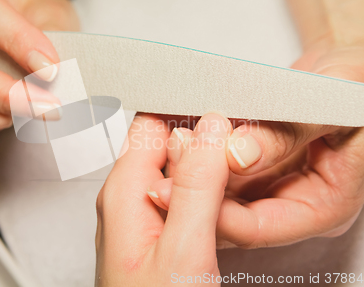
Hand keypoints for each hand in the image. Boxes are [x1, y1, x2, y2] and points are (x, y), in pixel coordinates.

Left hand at [96, 113, 230, 285]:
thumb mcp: (182, 249)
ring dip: (211, 174)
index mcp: (125, 190)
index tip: (227, 122)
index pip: (153, 122)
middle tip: (238, 162)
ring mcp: (144, 217)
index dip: (191, 114)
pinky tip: (226, 211)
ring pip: (182, 172)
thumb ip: (197, 185)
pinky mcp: (160, 234)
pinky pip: (186, 198)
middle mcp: (130, 199)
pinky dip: (209, 197)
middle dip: (206, 147)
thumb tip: (212, 128)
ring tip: (234, 192)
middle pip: (169, 145)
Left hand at [147, 44, 363, 247]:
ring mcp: (270, 189)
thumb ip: (288, 131)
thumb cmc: (356, 86)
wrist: (349, 72)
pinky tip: (179, 134)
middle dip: (196, 187)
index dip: (216, 208)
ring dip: (190, 171)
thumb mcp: (336, 103)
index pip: (258, 227)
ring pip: (218, 195)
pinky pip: (217, 173)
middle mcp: (291, 204)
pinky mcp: (252, 171)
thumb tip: (237, 152)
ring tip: (170, 138)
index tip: (182, 181)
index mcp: (325, 206)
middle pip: (231, 215)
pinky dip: (196, 157)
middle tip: (170, 152)